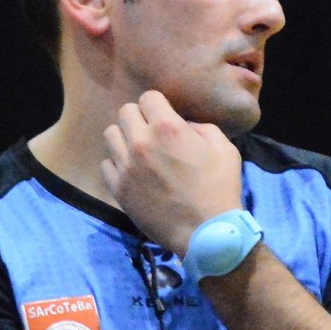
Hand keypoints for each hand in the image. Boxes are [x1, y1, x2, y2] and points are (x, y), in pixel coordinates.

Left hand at [100, 92, 242, 256]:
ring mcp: (126, 166)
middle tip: (151, 133)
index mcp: (168, 127)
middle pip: (125, 111)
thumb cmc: (220, 189)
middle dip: (139, 118)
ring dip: (124, 138)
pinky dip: (116, 165)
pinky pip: (105, 164)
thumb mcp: (225, 149)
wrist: (206, 232)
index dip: (158, 105)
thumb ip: (202, 128)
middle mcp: (141, 142)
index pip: (148, 97)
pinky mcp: (119, 188)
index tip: (165, 118)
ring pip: (110, 134)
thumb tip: (185, 126)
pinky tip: (132, 172)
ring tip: (138, 151)